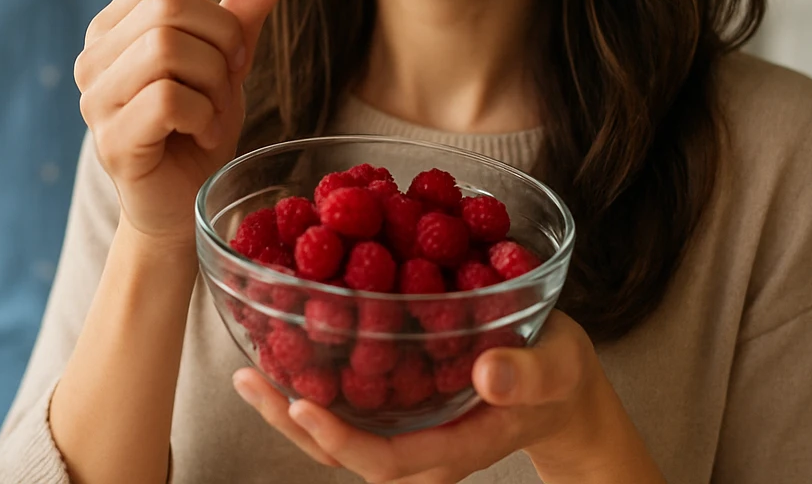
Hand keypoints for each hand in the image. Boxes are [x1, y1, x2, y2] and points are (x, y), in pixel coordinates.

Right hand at [74, 0, 296, 242]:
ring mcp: (95, 98)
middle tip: (237, 69)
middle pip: (171, 6)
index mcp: (118, 23)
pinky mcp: (111, 139)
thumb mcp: (228, 56)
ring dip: (214, 79)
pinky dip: (204, 115)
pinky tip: (203, 134)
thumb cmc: (197, 125)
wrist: (181, 206)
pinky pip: (170, 99)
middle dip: (223, 35)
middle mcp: (95, 54)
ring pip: (169, 49)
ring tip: (215, 108)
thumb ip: (247, 1)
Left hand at [233, 311, 656, 483]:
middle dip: (291, 422)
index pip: (387, 460)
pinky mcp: (401, 408)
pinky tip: (283, 351)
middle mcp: (421, 448)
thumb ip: (528, 373)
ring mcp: (408, 431)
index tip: (300, 406)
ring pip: (338, 433)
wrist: (564, 388)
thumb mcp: (558, 365)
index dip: (339, 438)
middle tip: (248, 379)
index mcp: (456, 445)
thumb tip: (488, 376)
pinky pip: (349, 406)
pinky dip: (312, 382)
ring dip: (290, 405)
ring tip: (248, 369)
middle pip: (345, 453)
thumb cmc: (561, 374)